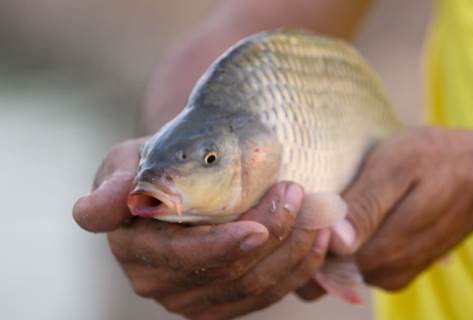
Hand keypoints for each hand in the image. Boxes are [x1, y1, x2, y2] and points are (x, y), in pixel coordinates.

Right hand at [73, 139, 330, 319]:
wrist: (183, 181)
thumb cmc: (157, 165)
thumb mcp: (129, 161)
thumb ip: (114, 184)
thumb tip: (91, 213)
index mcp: (137, 251)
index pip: (185, 257)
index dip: (222, 246)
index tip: (258, 226)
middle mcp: (162, 284)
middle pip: (229, 273)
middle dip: (273, 238)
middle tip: (299, 196)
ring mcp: (195, 299)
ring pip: (256, 287)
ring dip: (294, 252)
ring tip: (318, 213)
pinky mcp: (225, 302)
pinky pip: (269, 294)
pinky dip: (300, 267)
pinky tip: (318, 237)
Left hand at [298, 127, 472, 298]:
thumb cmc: (437, 160)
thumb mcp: (397, 168)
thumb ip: (365, 206)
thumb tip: (335, 241)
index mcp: (382, 251)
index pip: (318, 264)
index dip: (300, 237)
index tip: (294, 205)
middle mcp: (385, 273)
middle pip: (325, 270)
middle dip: (308, 240)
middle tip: (306, 199)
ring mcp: (392, 274)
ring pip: (338, 269)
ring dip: (325, 242)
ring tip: (328, 202)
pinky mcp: (397, 268)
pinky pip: (357, 264)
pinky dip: (344, 244)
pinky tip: (347, 214)